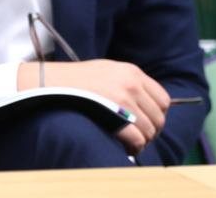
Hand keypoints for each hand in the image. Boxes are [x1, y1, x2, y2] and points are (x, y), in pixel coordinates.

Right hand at [18, 59, 169, 154]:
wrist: (52, 83)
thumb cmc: (76, 79)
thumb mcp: (107, 70)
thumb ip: (128, 82)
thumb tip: (144, 102)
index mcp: (132, 72)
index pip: (163, 99)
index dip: (158, 114)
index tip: (148, 122)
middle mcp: (132, 85)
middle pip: (159, 117)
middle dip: (152, 130)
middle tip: (140, 136)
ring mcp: (124, 100)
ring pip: (149, 130)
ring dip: (143, 140)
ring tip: (132, 142)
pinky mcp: (115, 116)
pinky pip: (137, 139)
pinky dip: (134, 146)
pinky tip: (126, 146)